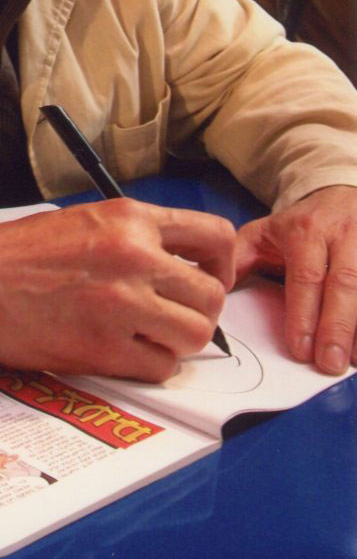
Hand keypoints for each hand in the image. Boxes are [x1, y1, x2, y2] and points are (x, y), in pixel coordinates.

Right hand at [0, 200, 235, 382]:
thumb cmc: (19, 252)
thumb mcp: (86, 220)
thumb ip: (137, 236)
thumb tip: (182, 265)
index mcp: (129, 218)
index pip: (215, 237)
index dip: (223, 265)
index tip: (209, 278)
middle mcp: (134, 257)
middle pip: (212, 296)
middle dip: (201, 311)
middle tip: (174, 315)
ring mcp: (121, 305)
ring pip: (194, 335)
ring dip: (177, 340)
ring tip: (147, 334)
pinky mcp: (104, 349)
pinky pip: (160, 367)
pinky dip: (149, 364)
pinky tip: (123, 351)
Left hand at [236, 185, 356, 373]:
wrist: (339, 195)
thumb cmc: (300, 225)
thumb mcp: (264, 232)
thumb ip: (239, 259)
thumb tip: (215, 290)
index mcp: (306, 231)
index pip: (306, 275)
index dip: (304, 313)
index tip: (300, 348)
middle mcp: (343, 235)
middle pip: (344, 283)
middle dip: (337, 327)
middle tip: (329, 364)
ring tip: (354, 361)